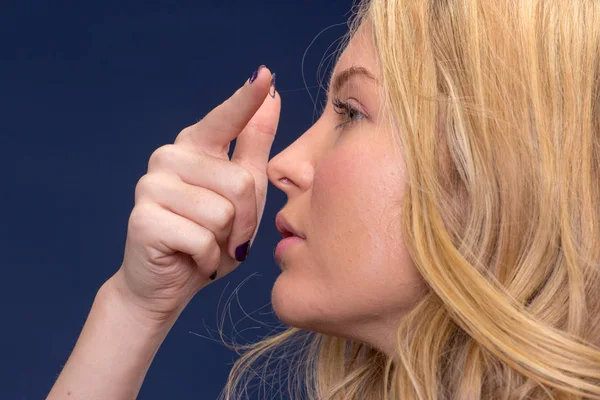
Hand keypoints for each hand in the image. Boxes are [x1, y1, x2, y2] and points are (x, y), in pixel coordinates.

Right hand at [113, 66, 278, 323]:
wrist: (167, 283)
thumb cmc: (210, 235)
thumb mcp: (243, 191)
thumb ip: (254, 145)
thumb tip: (272, 96)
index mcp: (196, 147)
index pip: (226, 118)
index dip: (246, 99)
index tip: (265, 75)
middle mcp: (169, 157)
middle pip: (240, 183)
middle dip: (245, 221)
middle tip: (228, 237)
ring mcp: (152, 186)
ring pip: (222, 213)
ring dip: (226, 242)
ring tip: (209, 247)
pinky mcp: (144, 219)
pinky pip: (202, 240)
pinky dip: (208, 260)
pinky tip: (192, 259)